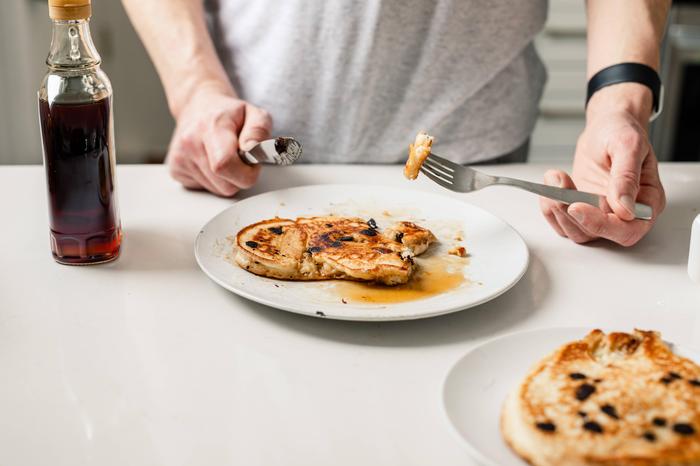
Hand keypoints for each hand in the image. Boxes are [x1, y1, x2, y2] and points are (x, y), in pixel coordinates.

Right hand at [166, 85, 271, 196]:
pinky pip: (205, 189)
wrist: (198, 107)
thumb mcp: (254, 113)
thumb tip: (253, 151)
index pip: (225, 165)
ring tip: (224, 157)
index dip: (246, 173)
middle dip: (240, 177)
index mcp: (210, 127)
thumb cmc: (228, 113)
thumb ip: (259, 131)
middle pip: (225, 186)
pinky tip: (211, 161)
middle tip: (240, 158)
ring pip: (217, 191)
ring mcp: (180, 158)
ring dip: (227, 179)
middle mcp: (190, 143)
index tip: (252, 163)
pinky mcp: (175, 170)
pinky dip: (214, 180)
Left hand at [540, 84, 665, 245]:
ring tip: (554, 180)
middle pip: (600, 234)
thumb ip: (626, 177)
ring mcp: (602, 213)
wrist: (605, 127)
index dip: (601, 224)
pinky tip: (551, 185)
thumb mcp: (627, 145)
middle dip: (574, 216)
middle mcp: (626, 213)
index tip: (577, 206)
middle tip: (558, 191)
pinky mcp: (582, 210)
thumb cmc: (621, 132)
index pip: (628, 229)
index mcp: (648, 201)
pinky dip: (551, 208)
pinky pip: (563, 222)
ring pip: (578, 232)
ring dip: (559, 211)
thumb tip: (626, 208)